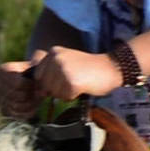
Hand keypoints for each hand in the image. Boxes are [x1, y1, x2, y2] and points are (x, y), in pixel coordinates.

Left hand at [0, 47, 122, 118]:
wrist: (111, 67)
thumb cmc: (88, 68)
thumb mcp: (67, 62)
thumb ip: (51, 73)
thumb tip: (38, 92)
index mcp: (54, 52)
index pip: (38, 75)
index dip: (48, 83)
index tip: (64, 79)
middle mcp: (56, 59)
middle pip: (45, 85)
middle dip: (57, 89)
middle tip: (74, 81)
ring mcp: (64, 70)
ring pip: (54, 93)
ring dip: (65, 93)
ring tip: (79, 83)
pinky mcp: (72, 82)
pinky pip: (65, 97)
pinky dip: (73, 96)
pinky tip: (83, 87)